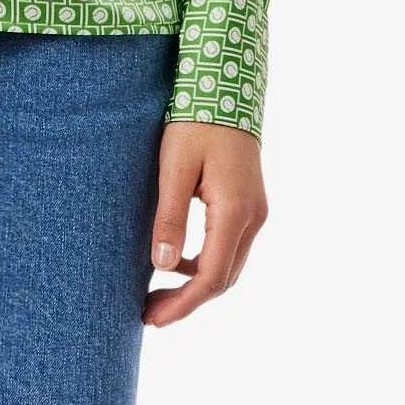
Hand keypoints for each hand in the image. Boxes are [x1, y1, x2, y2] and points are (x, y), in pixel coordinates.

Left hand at [143, 122, 267, 326]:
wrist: (226, 86)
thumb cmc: (196, 121)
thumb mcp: (175, 166)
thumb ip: (170, 216)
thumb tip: (163, 265)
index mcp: (235, 212)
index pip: (211, 278)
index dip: (182, 305)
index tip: (152, 319)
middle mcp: (253, 217)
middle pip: (224, 278)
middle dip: (187, 301)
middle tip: (149, 312)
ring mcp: (255, 211)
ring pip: (229, 265)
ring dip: (197, 285)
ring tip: (158, 292)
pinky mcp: (249, 203)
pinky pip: (230, 246)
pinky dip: (205, 263)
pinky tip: (178, 261)